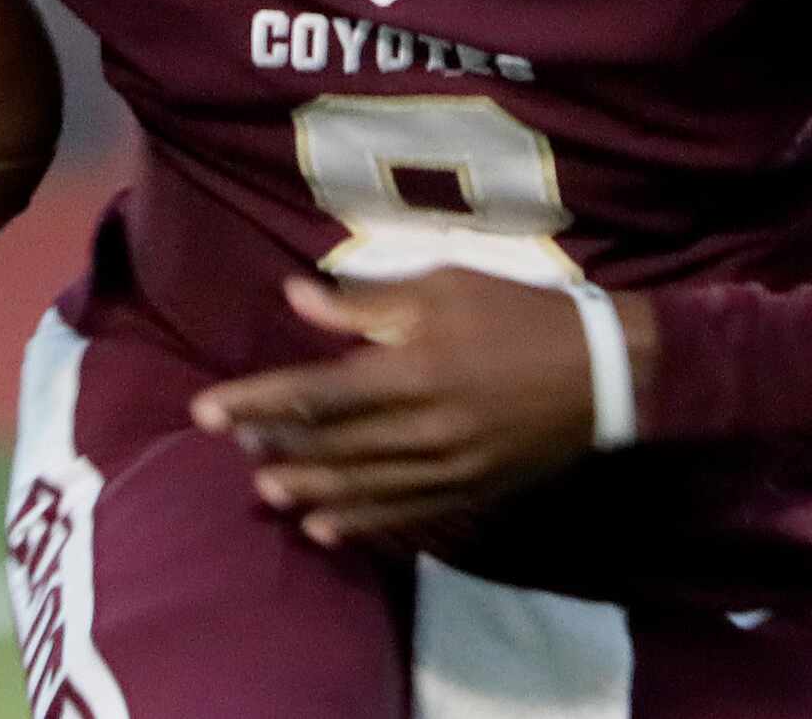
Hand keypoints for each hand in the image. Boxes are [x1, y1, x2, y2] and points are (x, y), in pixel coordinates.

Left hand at [189, 269, 656, 551]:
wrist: (604, 371)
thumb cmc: (519, 312)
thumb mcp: (446, 285)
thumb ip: (367, 300)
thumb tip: (296, 296)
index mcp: (416, 369)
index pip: (316, 393)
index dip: (257, 402)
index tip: (207, 408)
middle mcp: (425, 429)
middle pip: (332, 446)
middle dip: (276, 444)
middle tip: (231, 443)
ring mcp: (449, 469)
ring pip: (362, 488)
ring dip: (309, 488)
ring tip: (266, 488)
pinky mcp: (470, 492)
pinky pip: (404, 515)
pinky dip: (360, 522)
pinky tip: (325, 526)